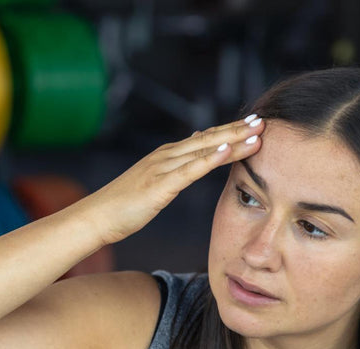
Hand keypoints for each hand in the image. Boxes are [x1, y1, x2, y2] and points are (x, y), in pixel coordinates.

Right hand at [76, 115, 265, 245]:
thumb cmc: (123, 205)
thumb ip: (176, 165)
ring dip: (232, 140)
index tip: (253, 123)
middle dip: (237, 130)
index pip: (205, 139)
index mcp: (167, 155)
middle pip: (209, 139)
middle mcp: (166, 155)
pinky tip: (228, 150)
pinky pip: (190, 169)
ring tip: (256, 134)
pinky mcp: (160, 184)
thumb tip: (196, 145)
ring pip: (204, 150)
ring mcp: (162, 167)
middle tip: (263, 121)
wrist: (96, 217)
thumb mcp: (154, 181)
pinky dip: (211, 158)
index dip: (230, 131)